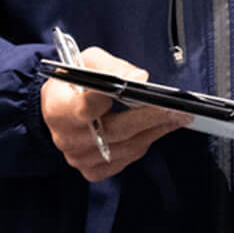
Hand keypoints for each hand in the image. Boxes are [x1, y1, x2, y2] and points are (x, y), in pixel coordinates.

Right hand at [41, 45, 188, 182]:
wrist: (59, 107)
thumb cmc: (75, 82)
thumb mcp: (88, 62)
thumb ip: (112, 67)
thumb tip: (140, 79)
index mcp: (58, 107)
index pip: (87, 106)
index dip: (115, 94)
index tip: (142, 83)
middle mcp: (66, 138)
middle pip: (115, 130)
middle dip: (149, 117)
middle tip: (175, 107)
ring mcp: (78, 158)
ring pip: (125, 148)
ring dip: (154, 131)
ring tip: (175, 117)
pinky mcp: (91, 170)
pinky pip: (125, 160)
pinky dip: (143, 144)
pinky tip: (157, 130)